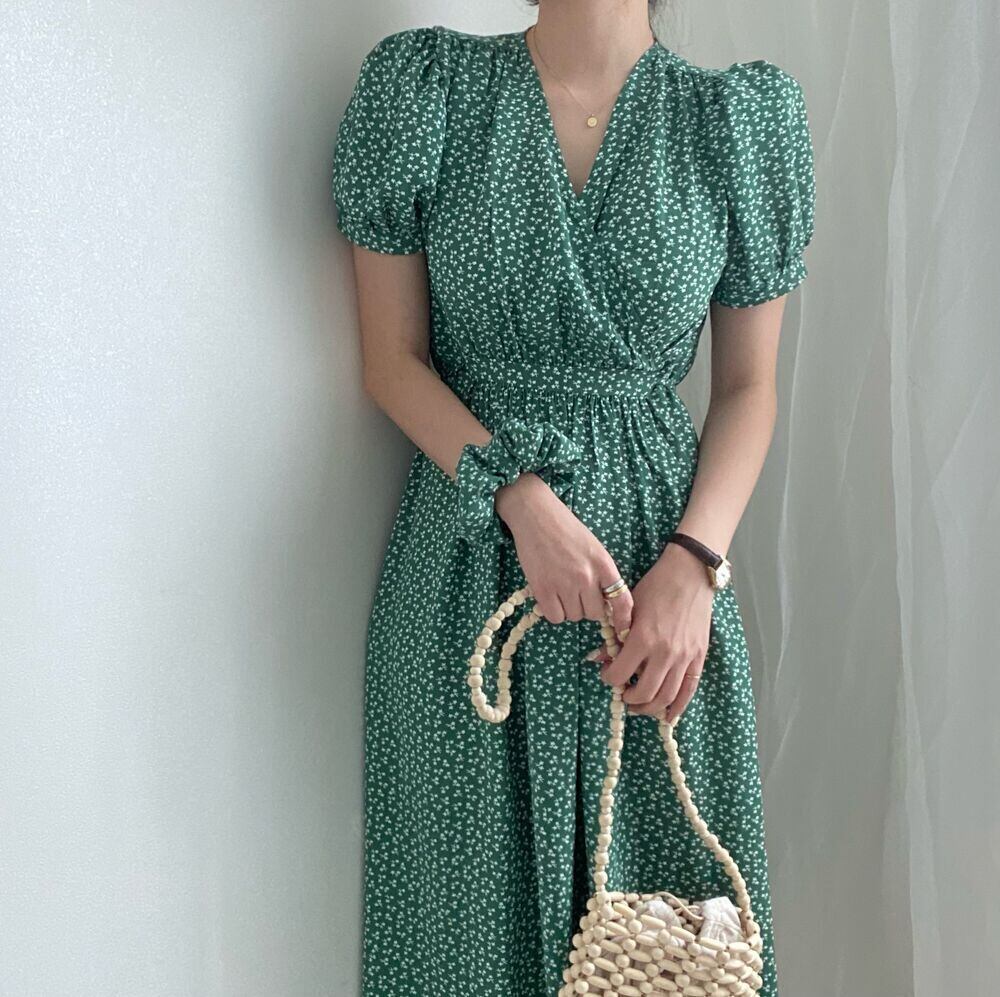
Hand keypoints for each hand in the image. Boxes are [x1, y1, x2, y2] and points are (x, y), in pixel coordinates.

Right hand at [495, 472, 632, 634]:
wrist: (537, 516)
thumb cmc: (566, 530)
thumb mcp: (594, 548)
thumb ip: (602, 574)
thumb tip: (606, 604)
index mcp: (604, 564)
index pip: (622, 601)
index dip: (623, 620)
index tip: (621, 629)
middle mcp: (586, 576)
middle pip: (595, 614)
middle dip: (587, 608)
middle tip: (577, 594)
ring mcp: (564, 583)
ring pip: (574, 616)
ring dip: (569, 608)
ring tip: (561, 589)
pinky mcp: (543, 589)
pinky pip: (555, 617)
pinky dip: (553, 611)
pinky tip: (550, 595)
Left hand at [588, 542, 713, 722]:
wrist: (689, 575)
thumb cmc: (656, 587)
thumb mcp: (629, 609)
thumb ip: (615, 637)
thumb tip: (598, 657)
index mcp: (643, 639)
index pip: (619, 674)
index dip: (609, 679)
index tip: (606, 675)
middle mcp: (664, 653)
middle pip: (643, 693)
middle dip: (629, 698)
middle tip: (622, 694)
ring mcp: (684, 657)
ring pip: (666, 697)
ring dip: (649, 707)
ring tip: (639, 704)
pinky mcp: (699, 658)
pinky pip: (688, 691)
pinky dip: (678, 708)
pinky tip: (668, 716)